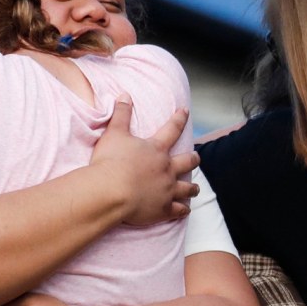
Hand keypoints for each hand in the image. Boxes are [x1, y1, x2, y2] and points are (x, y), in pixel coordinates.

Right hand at [92, 93, 198, 225]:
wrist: (111, 191)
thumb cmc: (110, 162)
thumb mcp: (114, 133)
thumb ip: (121, 114)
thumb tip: (125, 95)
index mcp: (156, 149)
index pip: (172, 129)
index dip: (179, 119)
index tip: (186, 112)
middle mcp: (167, 168)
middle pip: (187, 162)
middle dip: (193, 159)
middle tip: (196, 157)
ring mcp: (167, 189)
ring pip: (187, 188)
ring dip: (192, 187)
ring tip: (196, 188)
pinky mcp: (163, 209)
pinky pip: (178, 210)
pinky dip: (183, 209)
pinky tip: (185, 210)